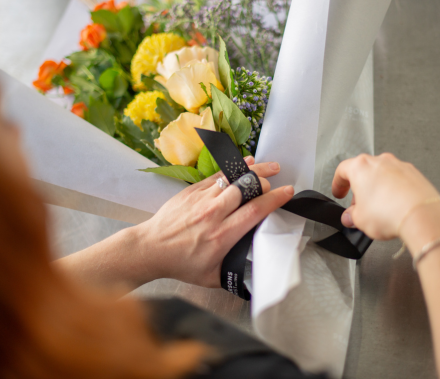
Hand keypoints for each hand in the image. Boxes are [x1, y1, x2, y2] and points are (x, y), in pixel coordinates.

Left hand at [134, 157, 293, 287]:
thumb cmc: (180, 264)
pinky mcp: (192, 191)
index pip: (255, 211)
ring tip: (270, 167)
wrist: (150, 249)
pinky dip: (233, 168)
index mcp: (222, 236)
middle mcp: (213, 214)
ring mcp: (202, 199)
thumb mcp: (212, 277)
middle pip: (246, 188)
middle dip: (265, 180)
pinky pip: (217, 175)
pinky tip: (245, 163)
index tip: (288, 192)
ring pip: (233, 177)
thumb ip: (235, 273)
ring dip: (254, 170)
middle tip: (277, 180)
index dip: (274, 199)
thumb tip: (255, 274)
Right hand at [332, 153, 439, 239]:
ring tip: (378, 209)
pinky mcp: (415, 174)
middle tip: (358, 207)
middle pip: (363, 172)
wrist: (421, 215)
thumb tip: (351, 217)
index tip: (339, 193)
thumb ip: (351, 216)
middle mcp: (380, 161)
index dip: (338, 184)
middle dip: (359, 189)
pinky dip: (394, 191)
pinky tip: (394, 207)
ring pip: (382, 175)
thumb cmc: (390, 212)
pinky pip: (399, 180)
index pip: (342, 170)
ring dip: (377, 189)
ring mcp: (399, 166)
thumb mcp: (359, 220)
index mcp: (361, 167)